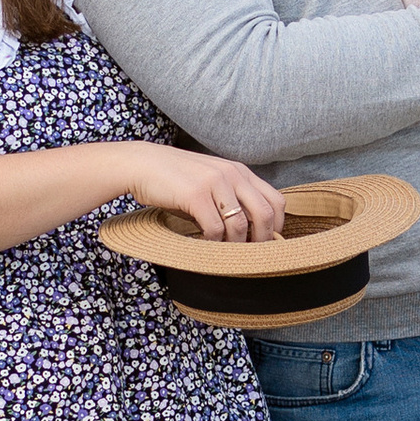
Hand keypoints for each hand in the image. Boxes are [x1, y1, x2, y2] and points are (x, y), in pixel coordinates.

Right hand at [122, 145, 286, 243]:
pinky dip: (212, 243)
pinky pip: (214, 229)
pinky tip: (204, 245)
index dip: (277, 226)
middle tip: (252, 256)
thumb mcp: (211, 184)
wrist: (142, 164)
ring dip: (234, 246)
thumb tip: (251, 234)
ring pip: (239, 225)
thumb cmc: (176, 180)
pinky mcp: (195, 194)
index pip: (275, 201)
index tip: (267, 243)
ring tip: (225, 254)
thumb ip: (231, 201)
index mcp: (240, 171)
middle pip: (264, 214)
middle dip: (262, 241)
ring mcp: (214, 183)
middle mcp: (232, 174)